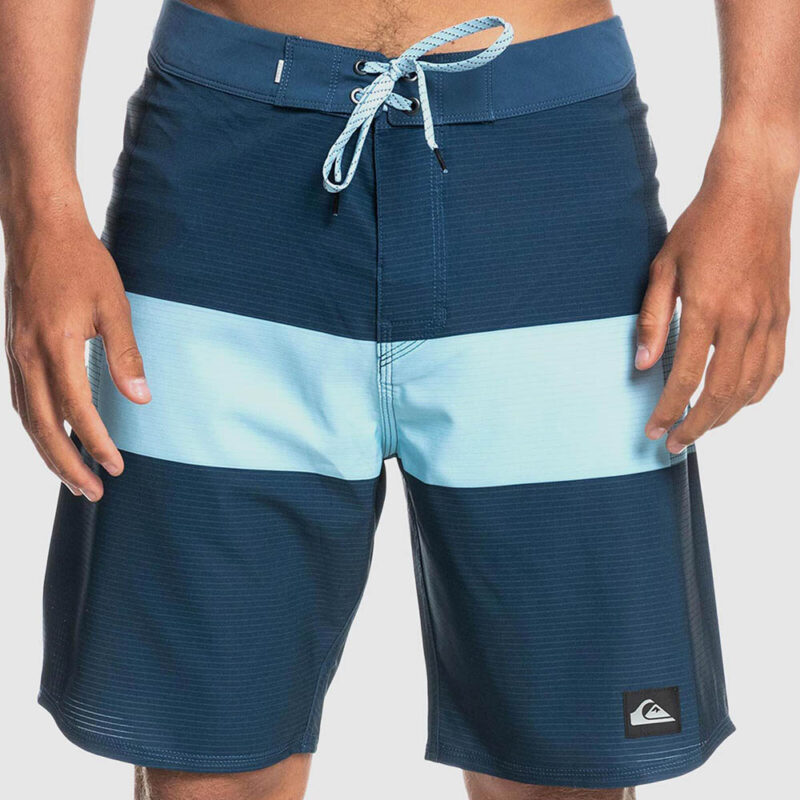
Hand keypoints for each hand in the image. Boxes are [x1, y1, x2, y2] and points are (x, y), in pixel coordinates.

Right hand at [4, 200, 149, 500]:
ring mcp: (14, 353)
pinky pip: (19, 399)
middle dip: (67, 464)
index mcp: (55, 346)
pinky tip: (50, 437)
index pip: (77, 410)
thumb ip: (125, 355)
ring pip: (27, 418)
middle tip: (92, 493)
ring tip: (72, 478)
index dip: (95, 443)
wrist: (38, 228)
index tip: (115, 468)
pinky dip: (35, 426)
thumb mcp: (114, 306)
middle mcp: (27, 356)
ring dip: (48, 451)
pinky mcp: (12, 348)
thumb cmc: (81, 262)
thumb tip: (140, 399)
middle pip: (43, 426)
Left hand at [635, 143, 792, 453]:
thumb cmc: (702, 225)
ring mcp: (769, 317)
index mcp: (709, 307)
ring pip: (751, 386)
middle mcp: (744, 318)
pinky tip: (736, 403)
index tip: (653, 430)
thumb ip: (652, 319)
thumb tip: (642, 365)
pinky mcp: (783, 313)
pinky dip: (755, 393)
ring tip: (699, 428)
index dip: (669, 409)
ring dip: (724, 416)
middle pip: (721, 391)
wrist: (754, 191)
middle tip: (674, 443)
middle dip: (696, 424)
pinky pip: (774, 367)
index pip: (687, 376)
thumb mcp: (663, 267)